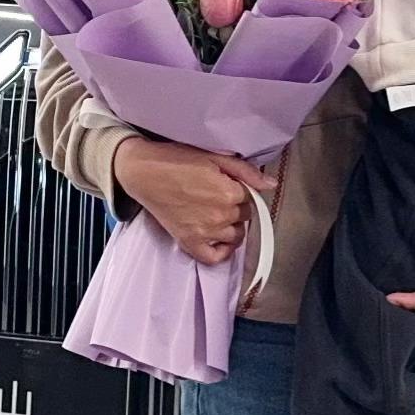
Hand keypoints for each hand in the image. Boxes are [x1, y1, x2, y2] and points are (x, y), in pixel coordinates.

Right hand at [113, 137, 279, 264]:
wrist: (143, 172)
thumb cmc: (177, 159)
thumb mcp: (214, 157)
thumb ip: (246, 172)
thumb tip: (271, 184)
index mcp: (228, 192)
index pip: (250, 198)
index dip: (241, 190)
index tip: (228, 184)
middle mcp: (220, 215)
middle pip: (244, 217)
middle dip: (237, 207)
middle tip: (220, 195)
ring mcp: (205, 232)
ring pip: (234, 236)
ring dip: (231, 226)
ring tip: (218, 213)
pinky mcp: (189, 242)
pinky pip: (214, 257)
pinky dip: (221, 251)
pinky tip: (220, 240)